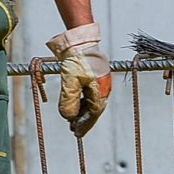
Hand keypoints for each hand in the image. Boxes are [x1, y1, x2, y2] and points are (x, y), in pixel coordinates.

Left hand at [46, 22, 111, 137]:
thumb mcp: (70, 82)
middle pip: (94, 109)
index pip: (93, 112)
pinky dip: (82, 103)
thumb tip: (69, 117)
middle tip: (74, 130)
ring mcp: (100, 82)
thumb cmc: (77, 59)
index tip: (76, 133)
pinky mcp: (95, 77)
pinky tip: (75, 106)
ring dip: (82, 112)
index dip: (84, 124)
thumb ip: (69, 101)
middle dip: (84, 120)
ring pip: (92, 102)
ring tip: (72, 120)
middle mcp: (103, 87)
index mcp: (100, 89)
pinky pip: (90, 95)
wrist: (80, 41)